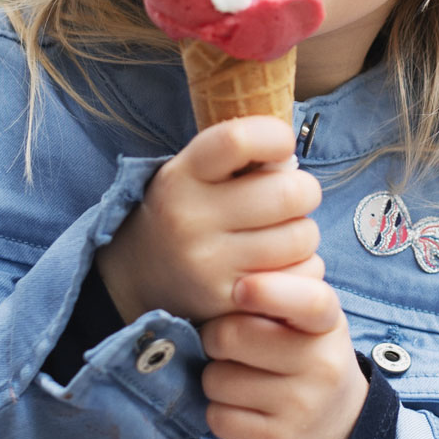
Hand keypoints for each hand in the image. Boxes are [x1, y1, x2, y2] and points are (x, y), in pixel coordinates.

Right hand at [97, 116, 323, 324]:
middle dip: (304, 191)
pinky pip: (298, 278)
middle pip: (289, 193)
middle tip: (291, 198)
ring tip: (282, 233)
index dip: (275, 136)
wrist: (134, 277)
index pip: (238, 141)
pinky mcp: (228, 302)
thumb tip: (290, 153)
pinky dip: (302, 268)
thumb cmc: (183, 211)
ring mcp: (209, 266)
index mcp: (182, 177)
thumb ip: (237, 156)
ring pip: (301, 237)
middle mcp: (190, 220)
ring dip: (304, 232)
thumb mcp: (191, 172)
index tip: (282, 145)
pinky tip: (280, 264)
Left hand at [200, 270, 367, 438]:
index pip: (310, 300)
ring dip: (215, 379)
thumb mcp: (309, 322)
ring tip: (239, 379)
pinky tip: (241, 409)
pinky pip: (218, 417)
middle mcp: (321, 364)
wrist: (338, 428)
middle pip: (232, 335)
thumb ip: (275, 294)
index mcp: (327, 324)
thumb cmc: (307, 358)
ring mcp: (301, 406)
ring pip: (217, 380)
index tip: (240, 288)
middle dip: (215, 337)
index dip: (269, 290)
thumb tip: (221, 282)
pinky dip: (218, 413)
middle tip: (227, 343)